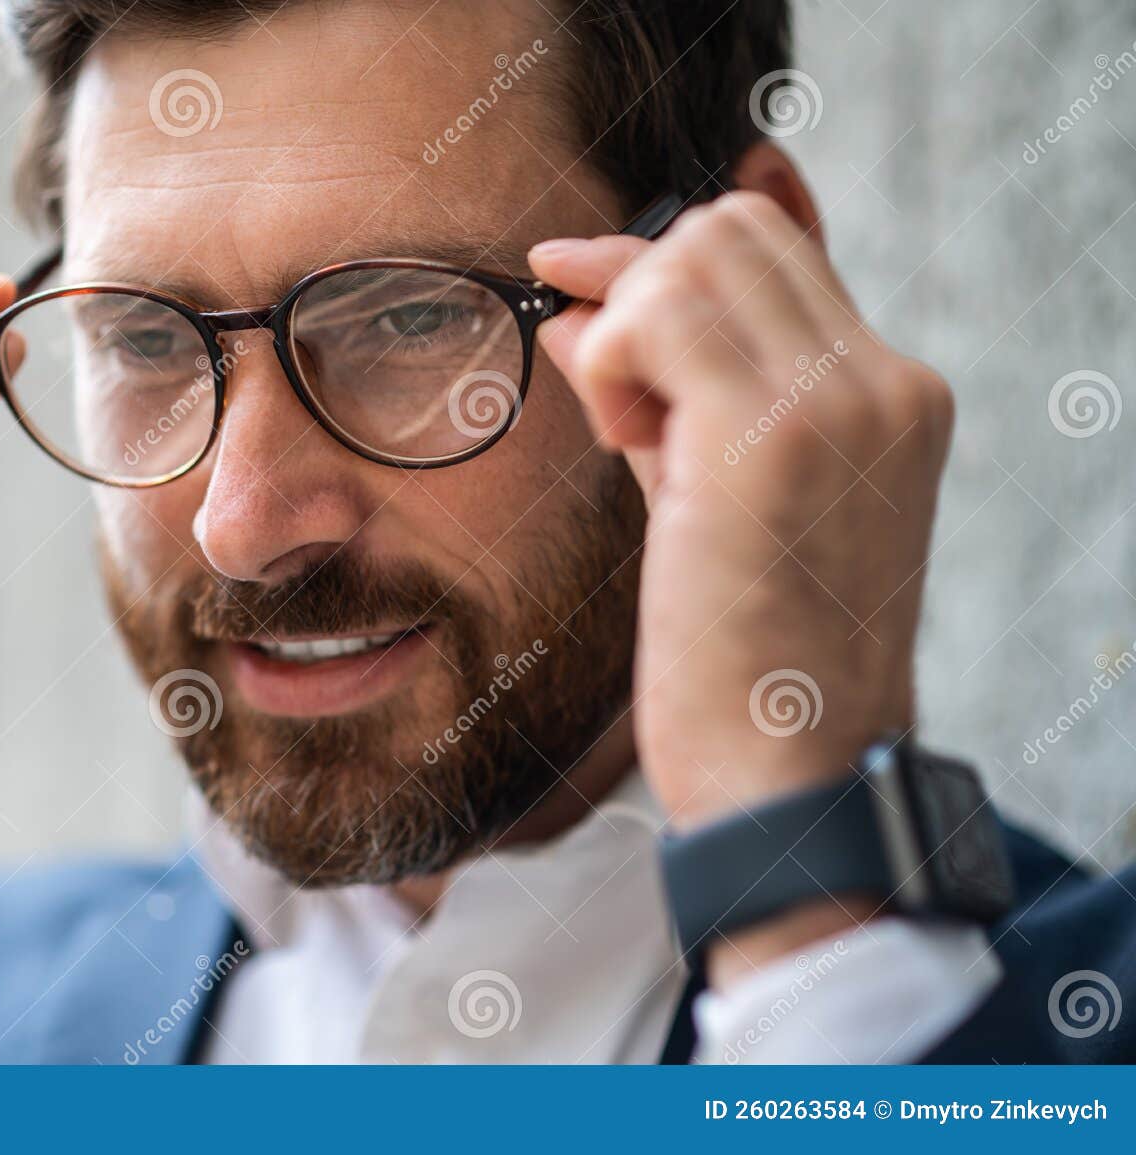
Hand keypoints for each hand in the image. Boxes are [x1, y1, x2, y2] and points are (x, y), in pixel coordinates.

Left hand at [529, 191, 952, 830]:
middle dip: (640, 286)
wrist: (790, 774)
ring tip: (626, 436)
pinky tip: (616, 439)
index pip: (774, 249)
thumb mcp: (715, 502)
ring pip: (694, 255)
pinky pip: (655, 320)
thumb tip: (573, 312)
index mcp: (892, 396)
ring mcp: (835, 404)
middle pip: (729, 231)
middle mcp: (880, 383)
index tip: (586, 290)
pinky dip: (608, 360)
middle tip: (614, 395)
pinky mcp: (767, 439)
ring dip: (625, 328)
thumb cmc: (749, 658)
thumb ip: (660, 403)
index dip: (665, 259)